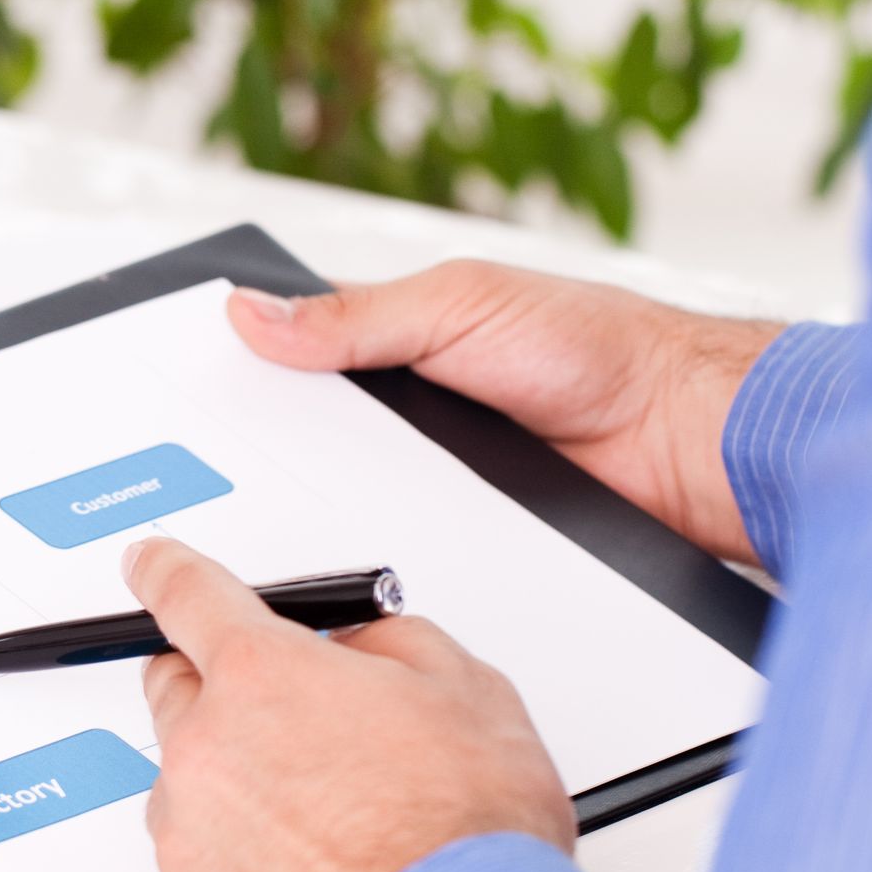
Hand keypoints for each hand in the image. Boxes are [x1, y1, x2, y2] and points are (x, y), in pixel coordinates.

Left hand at [131, 536, 575, 871]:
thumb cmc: (467, 844)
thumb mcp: (472, 693)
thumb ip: (396, 648)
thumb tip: (363, 648)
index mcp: (265, 677)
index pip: (191, 595)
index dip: (170, 571)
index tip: (153, 564)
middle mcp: (207, 752)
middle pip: (178, 695)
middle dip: (224, 696)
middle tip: (295, 730)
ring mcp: (189, 843)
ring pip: (191, 796)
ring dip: (239, 800)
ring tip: (330, 841)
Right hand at [229, 262, 779, 562]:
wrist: (679, 439)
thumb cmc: (593, 347)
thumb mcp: (461, 307)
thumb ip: (357, 316)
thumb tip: (255, 312)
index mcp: (397, 339)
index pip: (295, 359)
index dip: (247, 379)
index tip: (193, 405)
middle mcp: (406, 412)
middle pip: (308, 445)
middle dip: (275, 463)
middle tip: (226, 483)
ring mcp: (430, 479)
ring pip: (349, 507)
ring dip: (330, 516)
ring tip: (287, 529)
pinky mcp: (460, 535)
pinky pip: (402, 551)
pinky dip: (385, 557)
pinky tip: (360, 565)